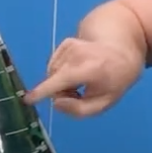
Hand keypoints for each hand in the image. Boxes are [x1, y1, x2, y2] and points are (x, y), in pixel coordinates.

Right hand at [24, 37, 143, 116]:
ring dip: (62, 83)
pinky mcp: (65, 43)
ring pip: (52, 74)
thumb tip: (56, 103)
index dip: (43, 91)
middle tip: (79, 94)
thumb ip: (80, 110)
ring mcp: (70, 46)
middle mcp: (77, 54)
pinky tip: (77, 70)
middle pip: (54, 82)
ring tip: (82, 81)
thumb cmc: (116, 79)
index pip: (61, 81)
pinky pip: (54, 66)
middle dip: (61, 93)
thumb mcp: (105, 102)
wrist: (123, 48)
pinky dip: (61, 72)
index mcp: (89, 69)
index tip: (28, 99)